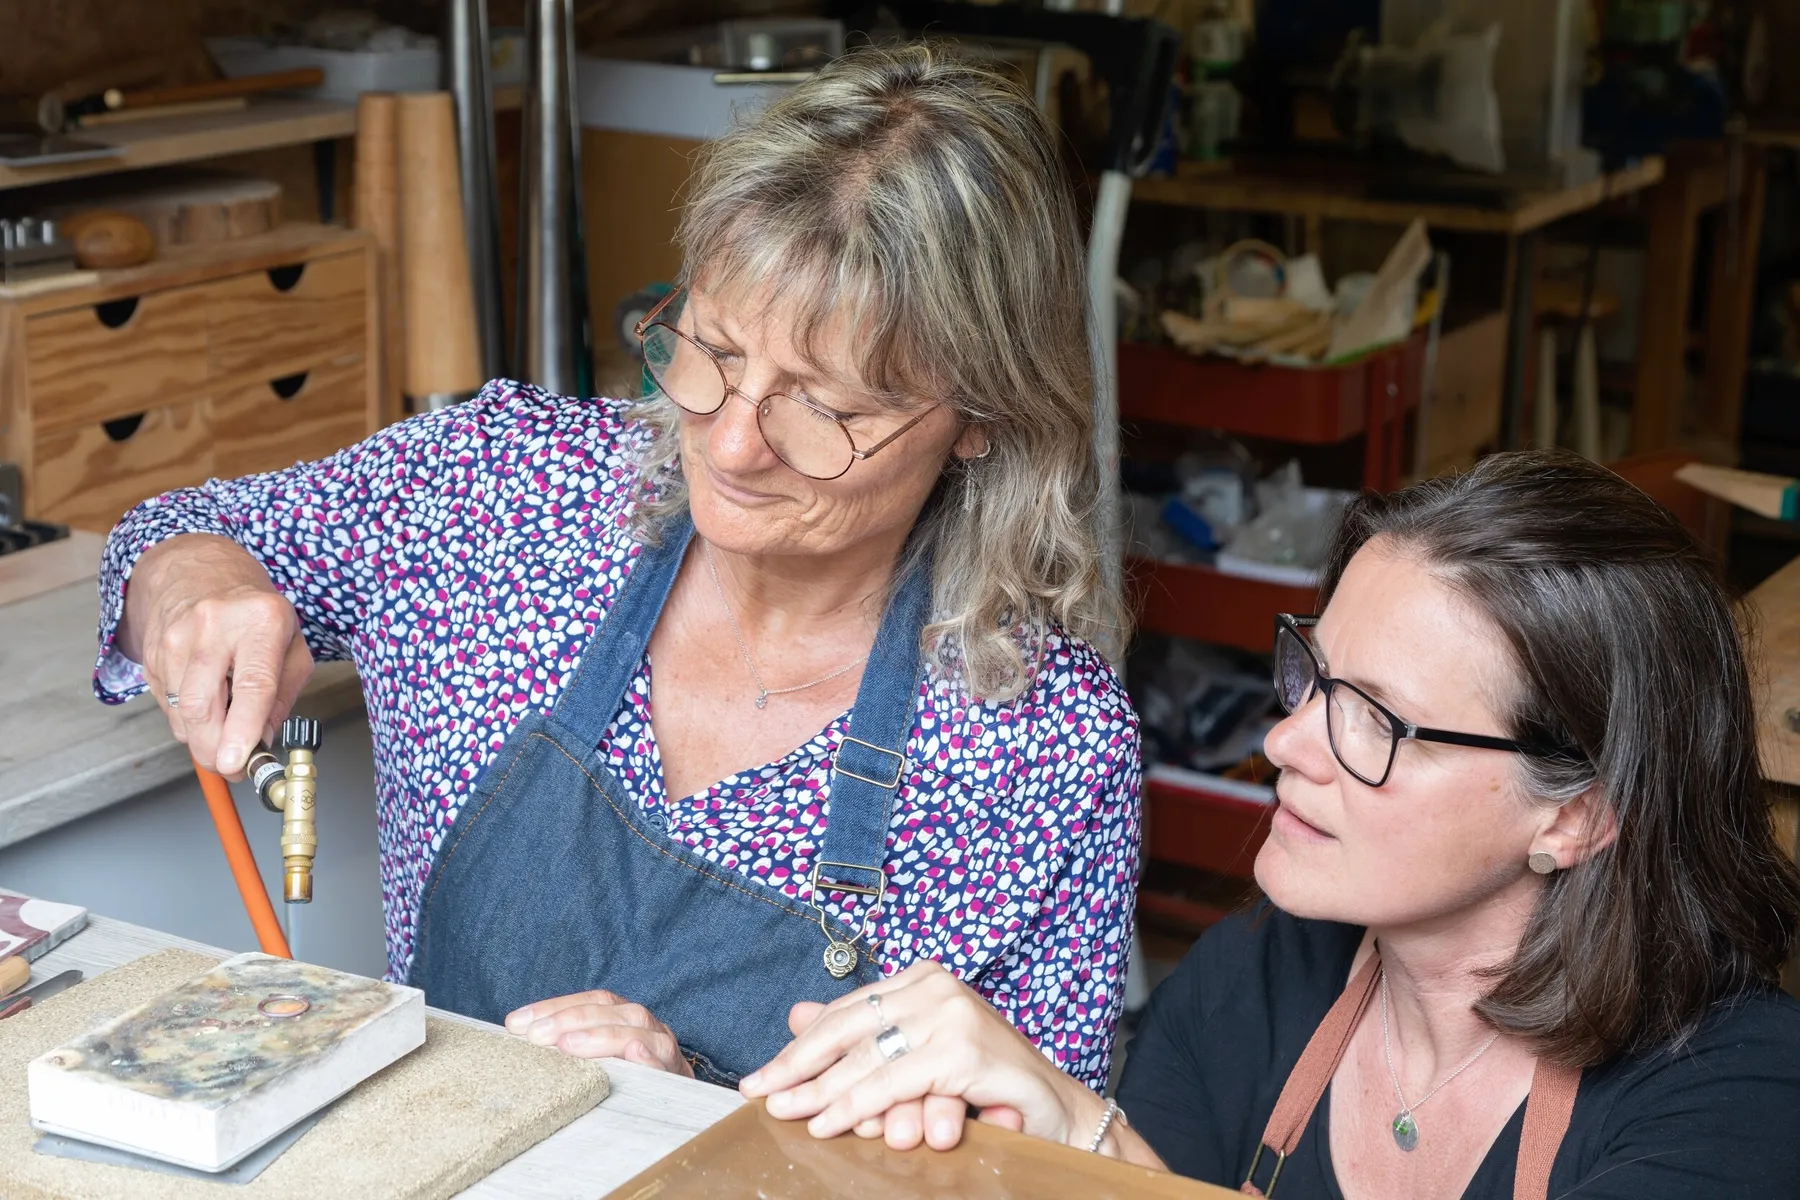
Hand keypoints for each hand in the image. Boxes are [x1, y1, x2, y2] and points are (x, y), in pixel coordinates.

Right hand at [119, 534, 312, 777]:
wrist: (200, 571)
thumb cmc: (255, 612)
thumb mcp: (292, 644)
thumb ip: (284, 696)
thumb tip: (263, 741)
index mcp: (261, 621)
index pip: (252, 684)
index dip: (243, 729)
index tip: (236, 762)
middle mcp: (214, 626)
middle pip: (204, 706)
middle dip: (216, 750)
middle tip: (232, 767)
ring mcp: (176, 638)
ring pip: (182, 713)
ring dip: (202, 738)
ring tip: (224, 732)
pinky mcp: (153, 654)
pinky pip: (168, 706)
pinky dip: (188, 720)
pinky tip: (205, 704)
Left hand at [505, 990, 695, 1075]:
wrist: (685, 1110)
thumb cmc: (631, 1083)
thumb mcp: (600, 1060)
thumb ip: (572, 1045)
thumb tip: (519, 1038)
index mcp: (627, 1018)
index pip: (592, 1001)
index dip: (554, 1006)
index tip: (516, 1022)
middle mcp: (648, 1027)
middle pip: (612, 1010)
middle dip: (570, 1019)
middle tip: (535, 1036)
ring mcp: (664, 1050)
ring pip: (638, 1030)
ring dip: (602, 1035)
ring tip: (568, 1045)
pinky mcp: (677, 1078)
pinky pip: (664, 1064)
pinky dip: (649, 1057)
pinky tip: (633, 1053)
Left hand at [740, 961, 1103, 1150]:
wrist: (1054, 1113)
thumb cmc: (984, 1084)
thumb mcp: (913, 1057)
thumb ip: (862, 1037)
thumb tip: (796, 1015)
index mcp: (921, 978)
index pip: (847, 1011)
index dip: (801, 1044)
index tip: (763, 1074)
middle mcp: (936, 986)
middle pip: (849, 1028)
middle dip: (799, 1066)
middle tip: (760, 1093)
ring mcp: (952, 1014)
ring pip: (867, 1059)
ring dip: (821, 1092)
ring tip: (788, 1113)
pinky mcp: (964, 1049)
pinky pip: (894, 1083)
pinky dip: (857, 1106)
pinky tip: (831, 1124)